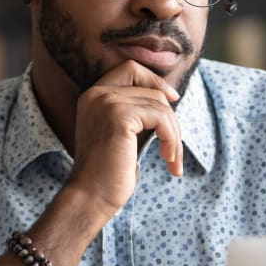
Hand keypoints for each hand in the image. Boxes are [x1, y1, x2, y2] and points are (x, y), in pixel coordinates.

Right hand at [67, 60, 182, 216]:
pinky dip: (171, 139)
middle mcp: (97, 94)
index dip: (155, 81)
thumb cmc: (110, 173)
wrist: (91, 197)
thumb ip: (139, 112)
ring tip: (171, 159)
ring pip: (160, 105)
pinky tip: (168, 160)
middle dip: (169, 117)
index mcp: (94, 96)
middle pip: (151, 89)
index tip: (173, 99)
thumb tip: (170, 96)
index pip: (130, 69)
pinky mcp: (119, 116)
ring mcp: (107, 102)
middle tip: (173, 146)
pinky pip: (161, 117)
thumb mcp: (125, 134)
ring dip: (174, 135)